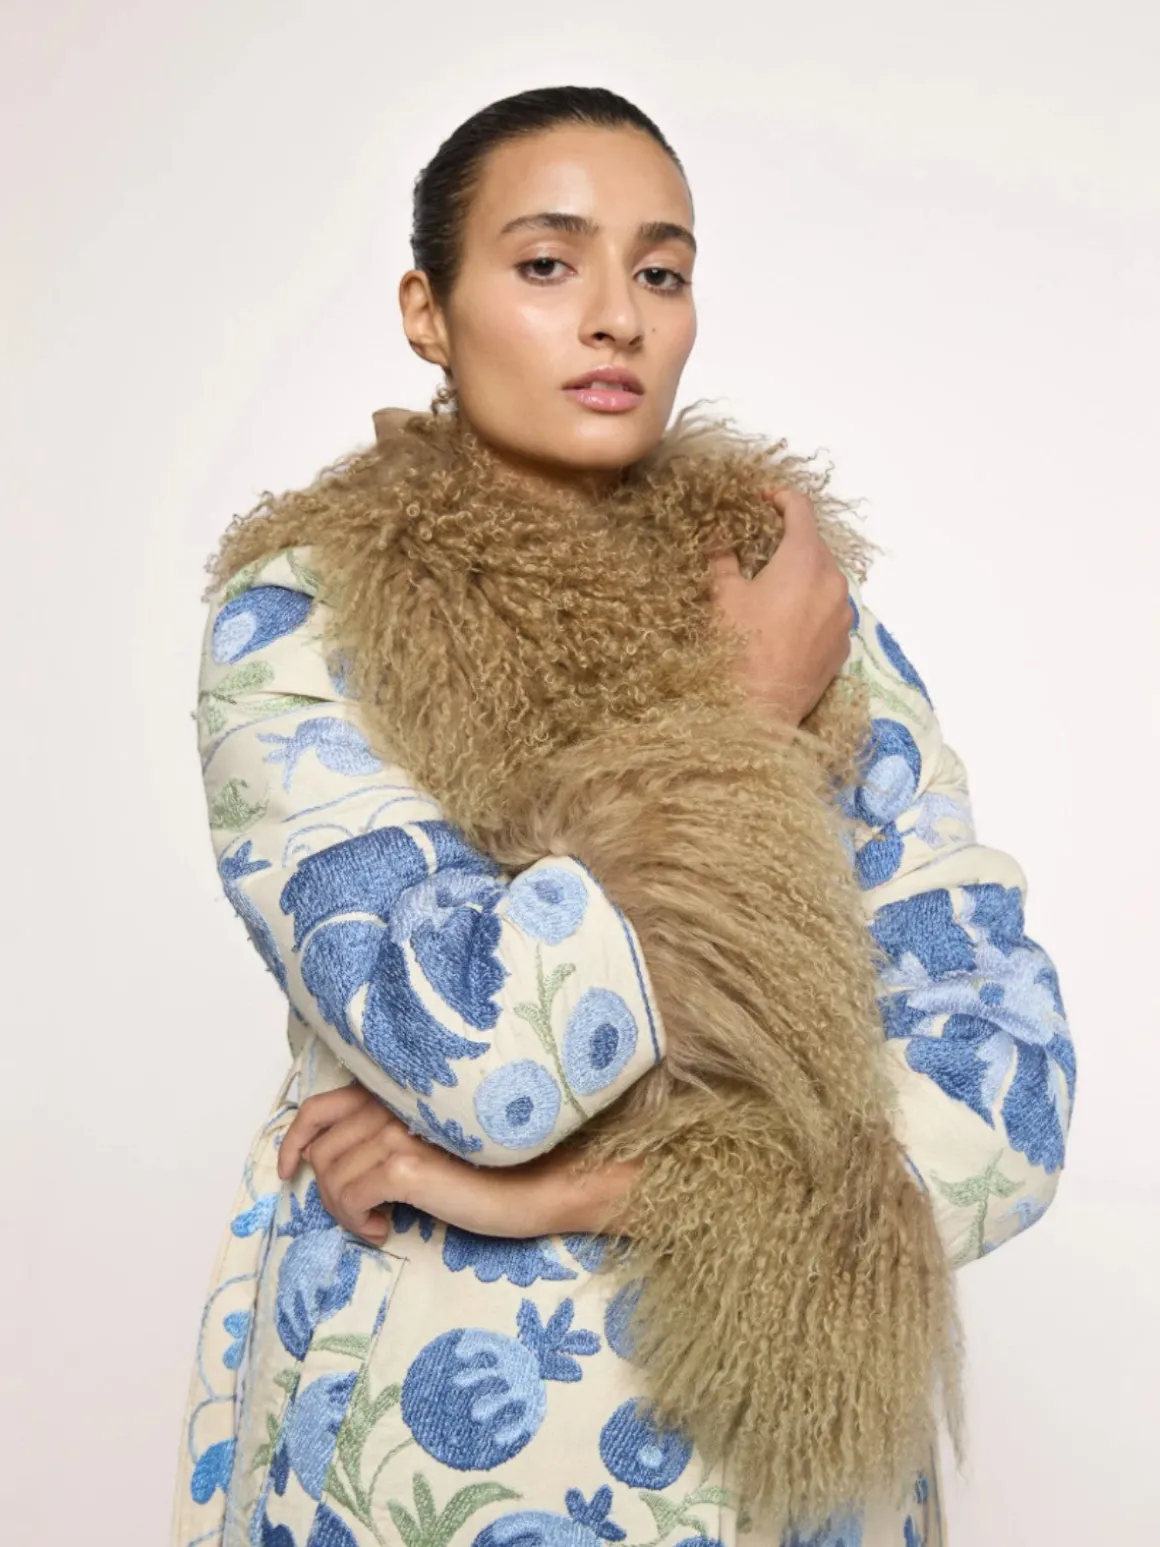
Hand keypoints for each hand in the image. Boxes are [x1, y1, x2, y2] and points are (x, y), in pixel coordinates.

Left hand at [276, 1083, 640, 1244]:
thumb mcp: (428, 1141)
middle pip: (323, 1153)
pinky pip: (351, 1197)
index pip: (320, 1106)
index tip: (289, 1171)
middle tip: (362, 1215)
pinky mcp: (405, 1164)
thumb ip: (384, 1133)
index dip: (295, 1140)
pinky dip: (358, 1221)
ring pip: (333, 1178)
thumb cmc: (487, 1168)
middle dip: (331, 1193)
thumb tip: (327, 1160)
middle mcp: (392, 1101)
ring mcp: (397, 1130)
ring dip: (345, 1211)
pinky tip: (387, 1228)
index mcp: (395, 1091)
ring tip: (378, 1222)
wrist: (537, 1185)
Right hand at [710, 488, 853, 725]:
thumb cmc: (738, 646)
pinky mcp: (844, 643)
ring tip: (775, 587)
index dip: (781, 498)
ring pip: (826, 579)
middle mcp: (833, 581)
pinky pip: (830, 610)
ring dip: (803, 574)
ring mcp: (843, 614)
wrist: (760, 708)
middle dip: (790, 540)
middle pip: (816, 545)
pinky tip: (788, 621)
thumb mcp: (723, 596)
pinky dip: (812, 605)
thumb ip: (724, 559)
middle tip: (762, 546)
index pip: (801, 510)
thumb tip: (720, 541)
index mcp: (805, 560)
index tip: (764, 499)